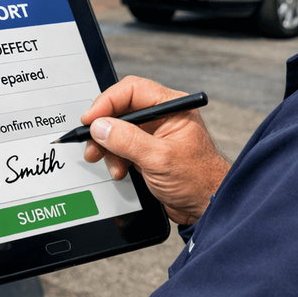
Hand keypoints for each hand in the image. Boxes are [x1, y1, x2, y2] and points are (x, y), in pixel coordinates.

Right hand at [82, 77, 229, 225]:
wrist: (206, 207)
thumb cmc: (198, 180)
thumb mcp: (159, 159)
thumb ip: (128, 140)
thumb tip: (100, 126)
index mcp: (171, 106)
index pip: (133, 90)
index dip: (108, 101)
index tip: (91, 119)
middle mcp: (162, 116)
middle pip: (122, 108)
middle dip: (104, 127)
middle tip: (91, 143)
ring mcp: (153, 134)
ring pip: (118, 129)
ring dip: (108, 146)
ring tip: (105, 162)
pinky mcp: (147, 151)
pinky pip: (122, 147)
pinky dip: (115, 158)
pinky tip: (119, 171)